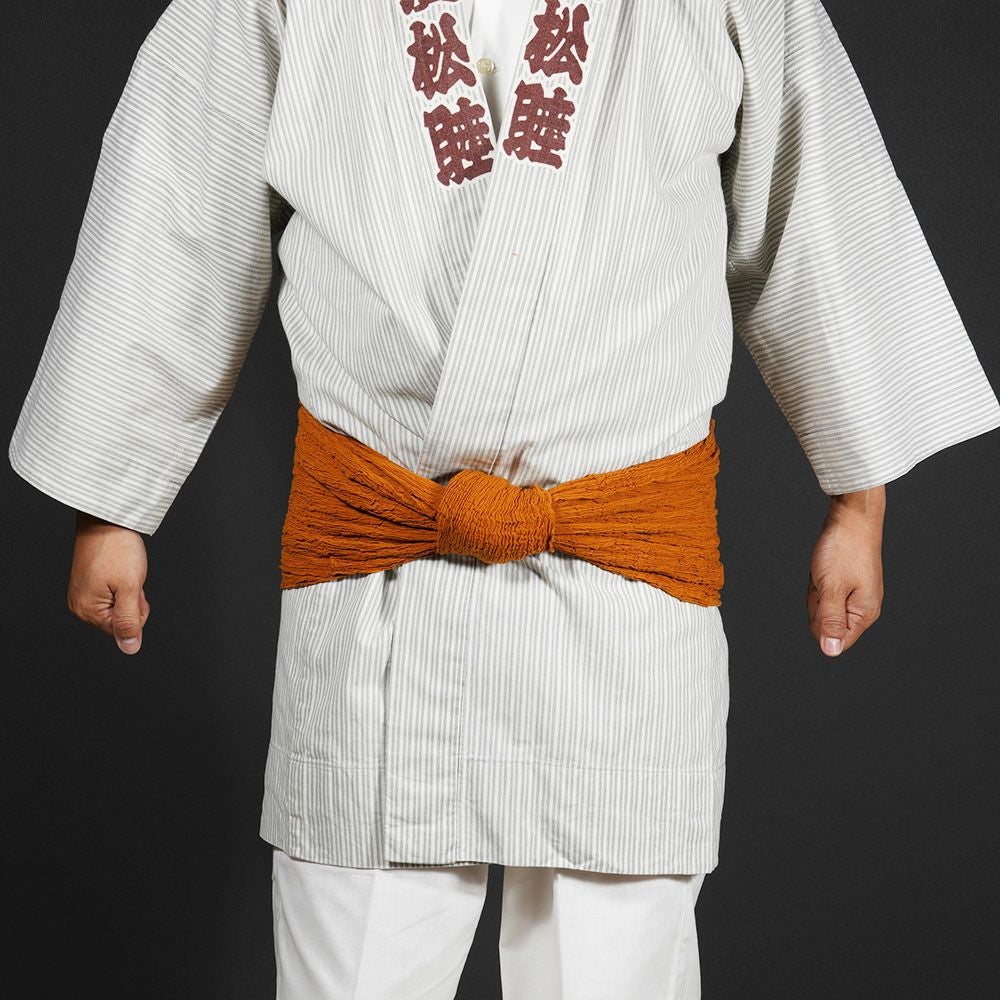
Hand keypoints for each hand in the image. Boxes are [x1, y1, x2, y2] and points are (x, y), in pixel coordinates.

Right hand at [68, 511, 150, 654]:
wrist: (108, 519)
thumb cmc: (117, 549)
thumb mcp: (130, 588)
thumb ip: (130, 621)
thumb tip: (129, 648)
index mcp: (86, 610)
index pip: (125, 629)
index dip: (137, 608)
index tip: (131, 587)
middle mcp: (80, 605)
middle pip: (121, 618)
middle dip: (133, 600)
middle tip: (128, 577)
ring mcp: (83, 593)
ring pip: (120, 605)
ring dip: (129, 590)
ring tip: (123, 570)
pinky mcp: (89, 582)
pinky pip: (115, 592)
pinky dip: (123, 582)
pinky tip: (119, 568)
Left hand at [806, 486, 884, 656]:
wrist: (852, 516)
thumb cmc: (844, 550)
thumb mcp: (832, 588)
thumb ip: (830, 621)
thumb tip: (830, 651)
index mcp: (864, 613)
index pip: (837, 640)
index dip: (821, 624)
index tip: (824, 597)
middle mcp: (863, 607)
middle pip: (826, 623)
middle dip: (817, 603)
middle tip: (825, 580)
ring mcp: (855, 593)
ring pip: (822, 605)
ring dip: (816, 589)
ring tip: (826, 570)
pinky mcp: (847, 581)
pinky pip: (824, 590)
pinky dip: (818, 580)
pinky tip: (823, 567)